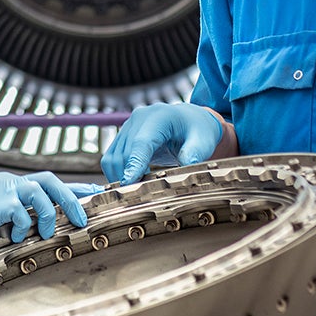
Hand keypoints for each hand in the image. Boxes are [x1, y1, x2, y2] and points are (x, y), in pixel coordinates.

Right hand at [0, 172, 103, 244]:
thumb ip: (8, 214)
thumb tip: (27, 228)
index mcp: (8, 184)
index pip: (46, 182)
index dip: (72, 189)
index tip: (93, 196)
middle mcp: (9, 183)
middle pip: (50, 182)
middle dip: (71, 200)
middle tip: (83, 220)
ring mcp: (2, 191)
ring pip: (40, 194)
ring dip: (49, 215)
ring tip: (48, 233)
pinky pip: (21, 214)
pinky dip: (23, 228)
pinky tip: (14, 237)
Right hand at [100, 103, 225, 183]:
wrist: (192, 119)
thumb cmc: (198, 130)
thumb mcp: (203, 142)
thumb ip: (193, 155)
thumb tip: (181, 174)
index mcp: (158, 117)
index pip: (141, 143)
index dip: (134, 165)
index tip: (130, 184)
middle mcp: (138, 119)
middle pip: (123, 153)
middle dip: (127, 177)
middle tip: (138, 198)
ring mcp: (128, 127)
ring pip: (112, 157)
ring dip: (119, 177)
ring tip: (135, 193)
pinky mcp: (123, 137)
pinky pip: (111, 158)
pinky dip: (117, 173)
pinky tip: (131, 184)